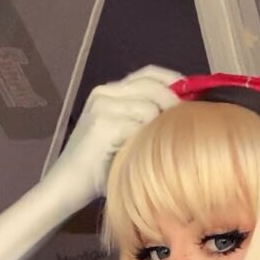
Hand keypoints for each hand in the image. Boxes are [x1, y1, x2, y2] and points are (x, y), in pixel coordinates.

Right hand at [50, 64, 181, 204]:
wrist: (67, 186)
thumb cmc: (100, 168)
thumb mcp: (127, 136)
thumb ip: (146, 119)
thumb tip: (184, 111)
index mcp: (110, 92)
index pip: (150, 73)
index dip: (175, 81)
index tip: (193, 97)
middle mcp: (105, 92)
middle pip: (153, 85)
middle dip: (174, 104)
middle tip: (184, 125)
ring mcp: (102, 106)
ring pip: (150, 106)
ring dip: (158, 128)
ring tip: (155, 147)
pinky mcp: (102, 124)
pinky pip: (140, 124)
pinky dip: (145, 140)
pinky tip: (141, 154)